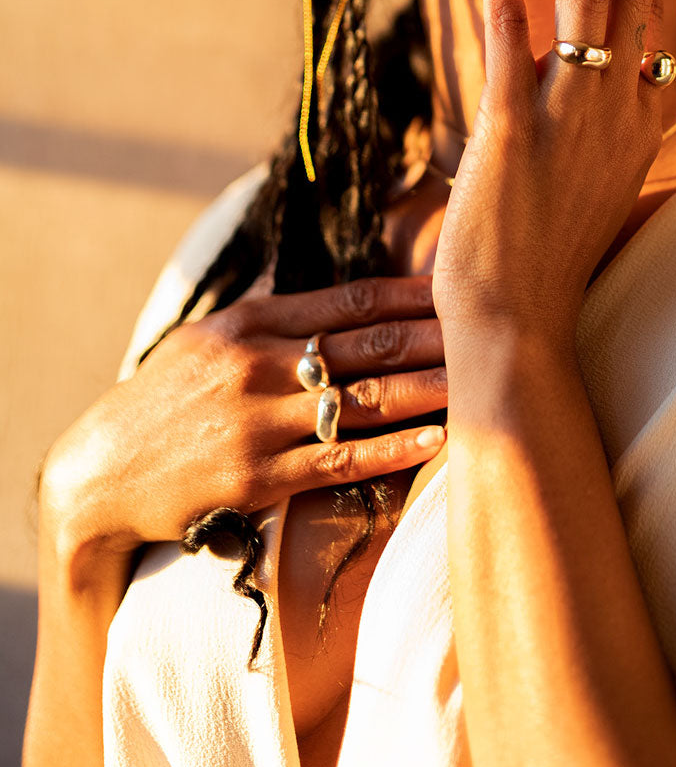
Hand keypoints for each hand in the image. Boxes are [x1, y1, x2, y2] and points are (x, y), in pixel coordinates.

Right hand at [39, 277, 446, 558]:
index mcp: (247, 321)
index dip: (408, 295)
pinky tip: (433, 441)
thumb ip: (272, 319)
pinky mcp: (256, 477)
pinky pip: (339, 461)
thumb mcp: (207, 339)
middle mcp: (255, 364)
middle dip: (433, 339)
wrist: (98, 471)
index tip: (454, 290)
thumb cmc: (163, 400)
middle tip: (487, 331)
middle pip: (366, 346)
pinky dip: (392, 450)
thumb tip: (340, 298)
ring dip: (426, 391)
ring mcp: (256, 422)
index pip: (347, 300)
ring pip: (362, 402)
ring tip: (477, 383)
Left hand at [433, 0, 662, 346]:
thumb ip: (597, 120)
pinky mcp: (516, 130)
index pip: (647, 10)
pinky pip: (517, 34)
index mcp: (640, 119)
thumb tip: (581, 74)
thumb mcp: (592, 179)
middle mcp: (619, 110)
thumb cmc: (546, 257)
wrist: (518, 323)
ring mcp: (572, 118)